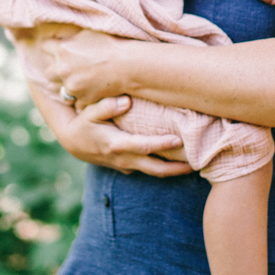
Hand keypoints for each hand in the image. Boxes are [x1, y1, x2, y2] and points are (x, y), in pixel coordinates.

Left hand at [43, 29, 132, 106]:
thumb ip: (72, 37)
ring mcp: (72, 87)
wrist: (129, 65)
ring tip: (82, 80)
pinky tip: (93, 91)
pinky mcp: (82, 100)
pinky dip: (83, 98)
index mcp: (62, 50)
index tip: (55, 48)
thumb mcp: (88, 33)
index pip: (45, 47)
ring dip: (69, 86)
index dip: (51, 47)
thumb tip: (62, 36)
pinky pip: (77, 102)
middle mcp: (63, 69)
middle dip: (57, 70)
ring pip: (61, 89)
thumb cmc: (111, 45)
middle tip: (67, 68)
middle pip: (48, 72)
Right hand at [53, 95, 192, 177]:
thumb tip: (125, 101)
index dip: (161, 145)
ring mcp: (127, 166)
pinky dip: (164, 167)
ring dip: (175, 170)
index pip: (143, 146)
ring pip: (155, 172)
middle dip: (178, 168)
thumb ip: (106, 106)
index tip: (180, 140)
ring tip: (197, 162)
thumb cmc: (84, 123)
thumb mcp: (89, 112)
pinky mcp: (128, 168)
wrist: (74, 143)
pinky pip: (149, 169)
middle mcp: (124, 159)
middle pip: (155, 168)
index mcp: (116, 144)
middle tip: (200, 161)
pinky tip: (179, 160)